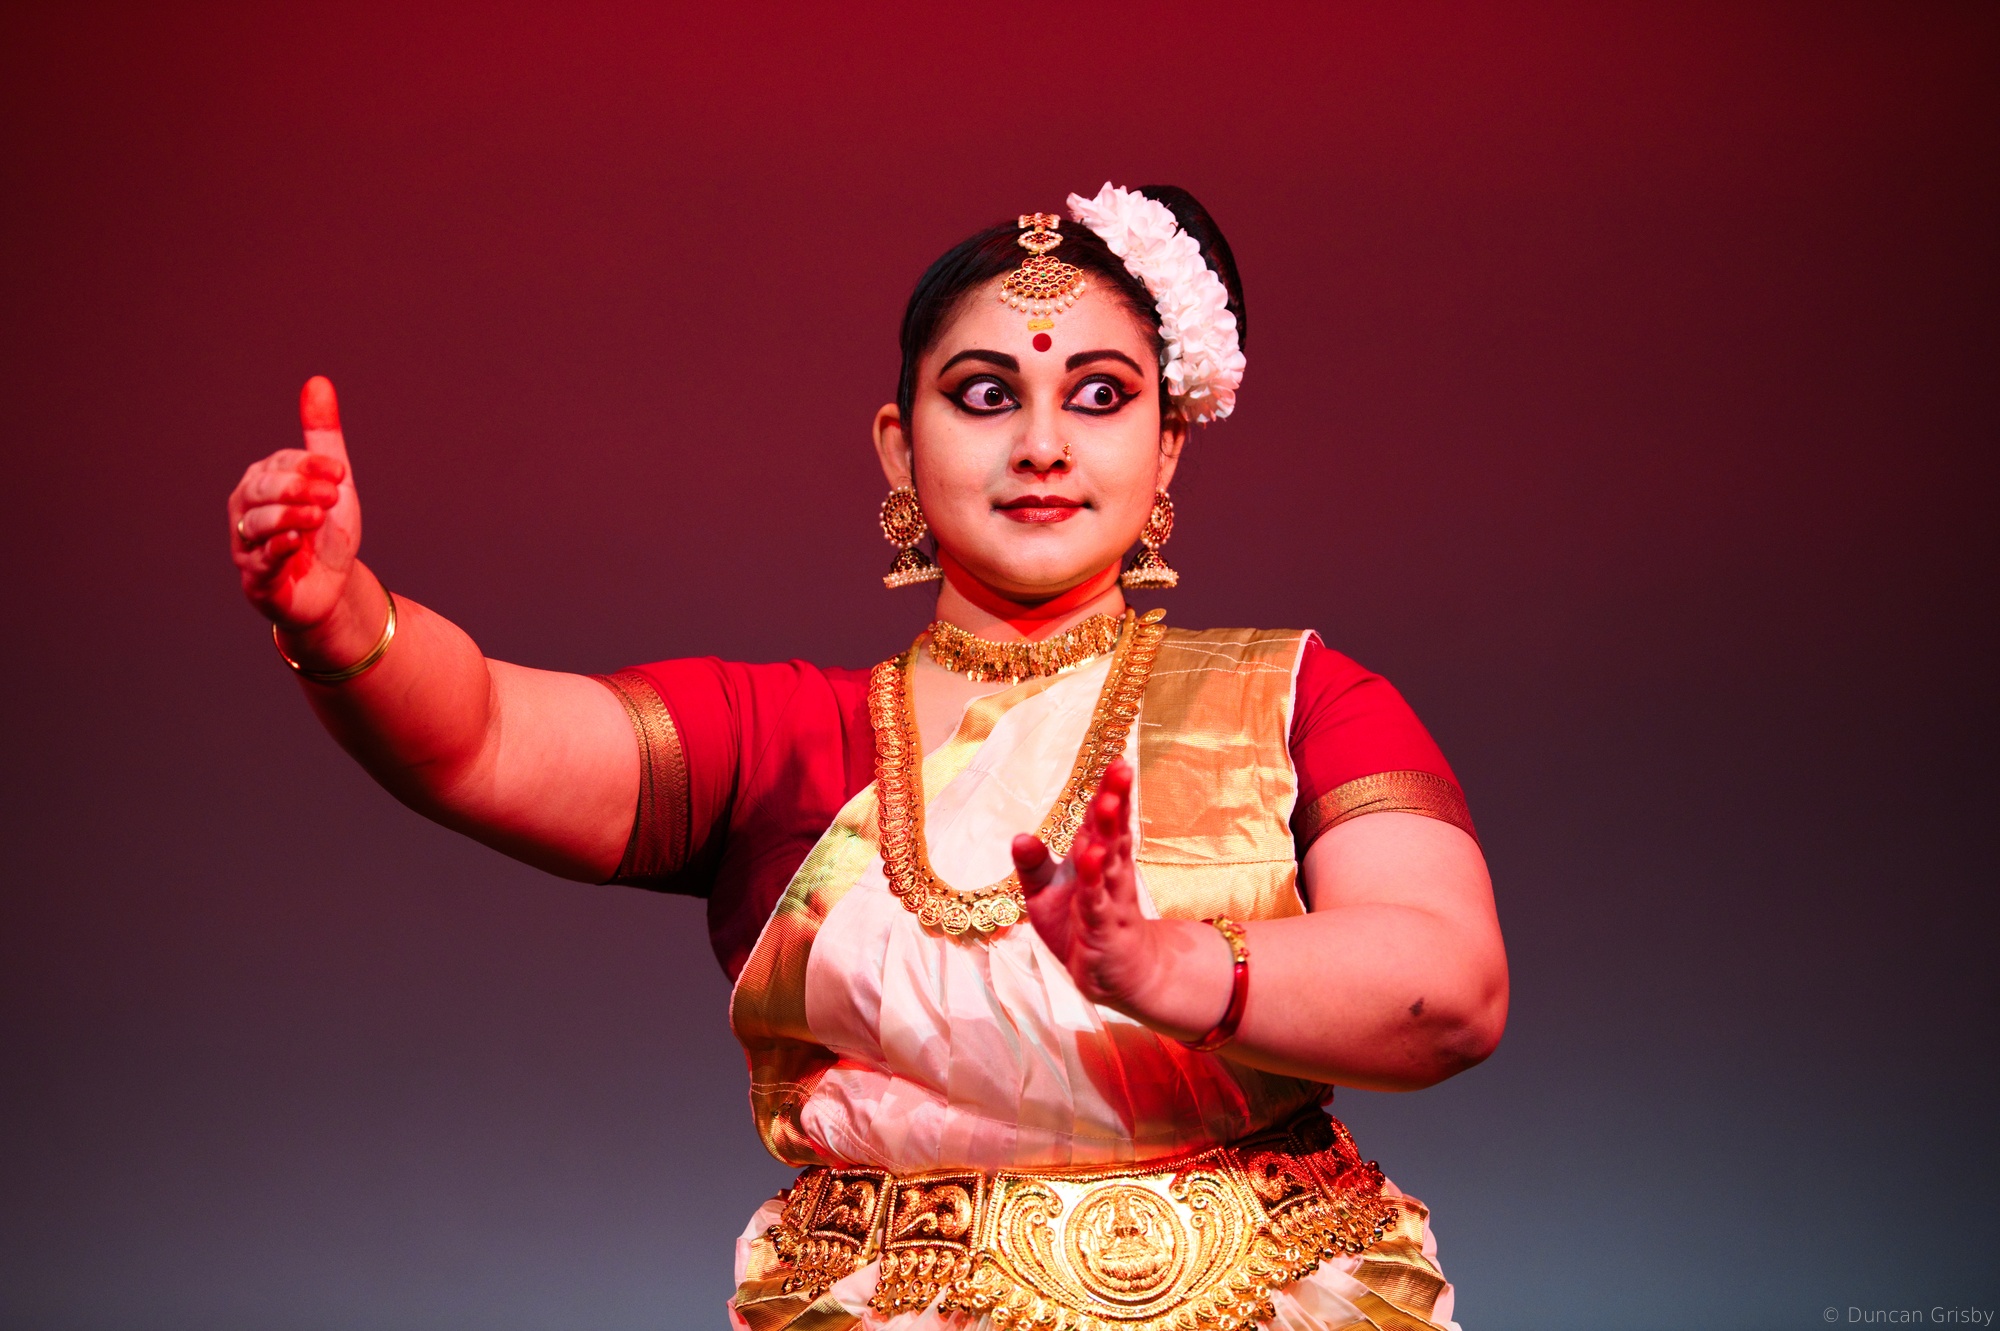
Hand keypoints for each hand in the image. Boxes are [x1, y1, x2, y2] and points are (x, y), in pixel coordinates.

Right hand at [229, 376, 359, 631]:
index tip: (340, 474)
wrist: (334, 588)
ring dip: (290, 517)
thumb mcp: (333, 482)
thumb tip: (318, 381)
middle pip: (262, 489)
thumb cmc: (327, 533)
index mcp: (264, 481)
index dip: (311, 466)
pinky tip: (294, 543)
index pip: (281, 464)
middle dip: (299, 490)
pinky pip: (258, 560)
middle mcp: (247, 509)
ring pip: (257, 522)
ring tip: (316, 519)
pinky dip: (276, 550)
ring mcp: (247, 544)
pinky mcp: (255, 579)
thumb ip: (322, 436)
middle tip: (332, 497)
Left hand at [1014, 761, 1166, 1010]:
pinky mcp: (1105, 928)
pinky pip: (1099, 901)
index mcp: (1098, 858)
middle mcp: (1110, 873)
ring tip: (1106, 804)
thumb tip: (1018, 836)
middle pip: (1113, 832)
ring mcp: (1110, 900)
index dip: (1110, 791)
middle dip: (1115, 801)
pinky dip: (1096, 881)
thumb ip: (1033, 864)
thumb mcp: (1045, 893)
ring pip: (1110, 861)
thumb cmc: (1079, 925)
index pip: (1104, 820)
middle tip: (1120, 768)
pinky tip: (1094, 859)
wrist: (1112, 975)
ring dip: (1107, 833)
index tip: (1116, 760)